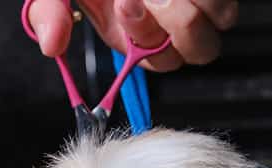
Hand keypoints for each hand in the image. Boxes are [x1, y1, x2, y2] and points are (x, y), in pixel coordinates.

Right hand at [27, 0, 237, 70]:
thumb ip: (50, 13)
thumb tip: (51, 45)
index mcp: (138, 36)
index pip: (157, 58)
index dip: (145, 36)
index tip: (126, 2)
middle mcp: (172, 22)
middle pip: (199, 49)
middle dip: (179, 23)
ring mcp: (201, 0)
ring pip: (222, 18)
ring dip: (202, 1)